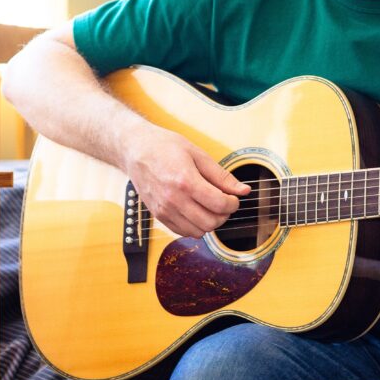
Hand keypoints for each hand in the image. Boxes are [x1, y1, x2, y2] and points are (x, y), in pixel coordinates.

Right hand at [121, 127, 249, 238]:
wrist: (135, 150)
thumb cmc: (165, 147)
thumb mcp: (197, 154)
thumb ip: (221, 176)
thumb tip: (243, 190)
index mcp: (185, 181)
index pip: (219, 204)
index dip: (233, 203)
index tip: (234, 198)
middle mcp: (173, 199)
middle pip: (210, 222)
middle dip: (224, 215)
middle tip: (224, 203)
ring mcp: (164, 210)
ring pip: (197, 231)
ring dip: (209, 222)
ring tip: (210, 207)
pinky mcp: (158, 215)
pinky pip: (183, 232)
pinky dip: (194, 226)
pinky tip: (196, 211)